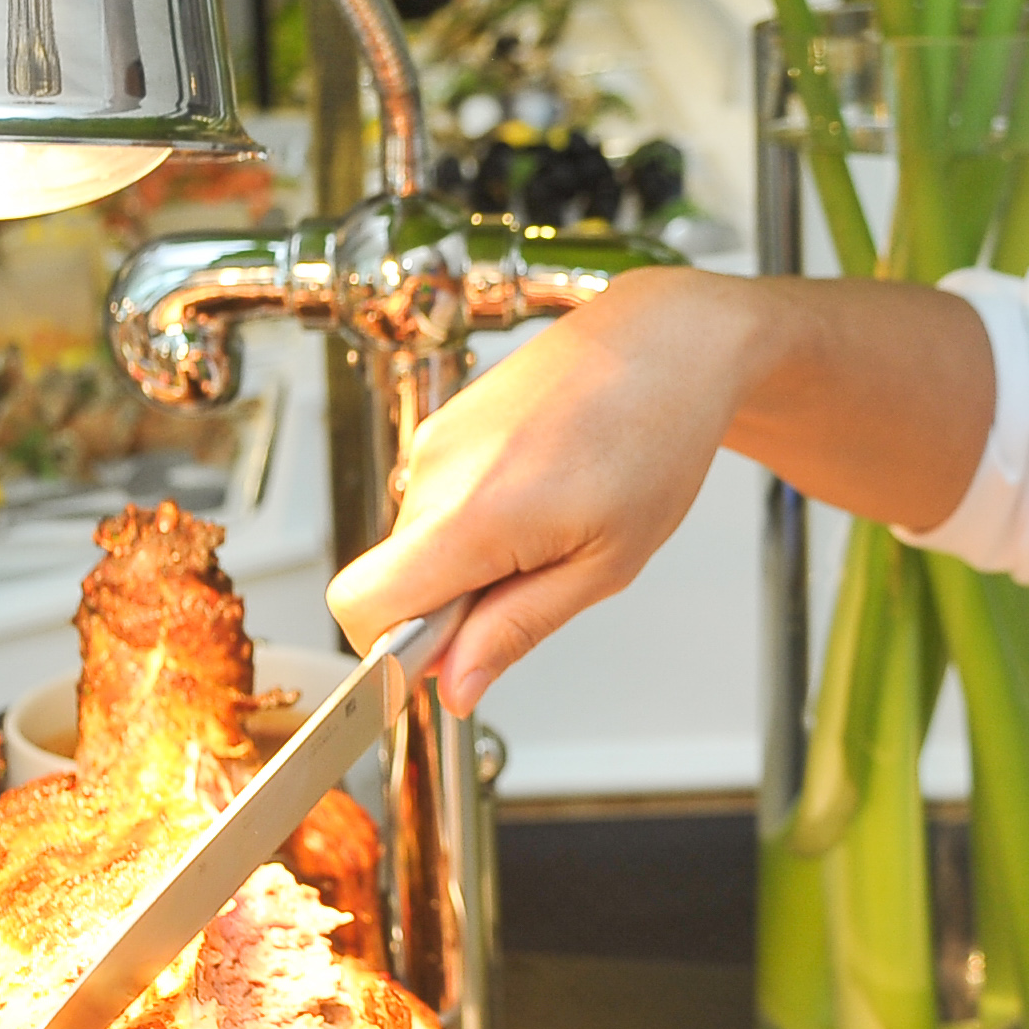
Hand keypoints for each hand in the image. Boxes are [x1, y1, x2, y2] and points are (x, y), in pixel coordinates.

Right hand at [327, 268, 761, 710]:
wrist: (668, 342)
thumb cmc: (655, 439)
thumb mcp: (605, 564)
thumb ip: (516, 628)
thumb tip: (455, 686)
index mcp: (470, 514)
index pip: (360, 605)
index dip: (391, 649)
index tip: (450, 658)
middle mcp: (434, 470)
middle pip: (394, 579)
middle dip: (450, 605)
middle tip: (539, 578)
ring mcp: (434, 439)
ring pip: (418, 542)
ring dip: (470, 559)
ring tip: (552, 525)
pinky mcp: (444, 422)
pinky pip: (437, 501)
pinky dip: (476, 519)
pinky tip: (541, 492)